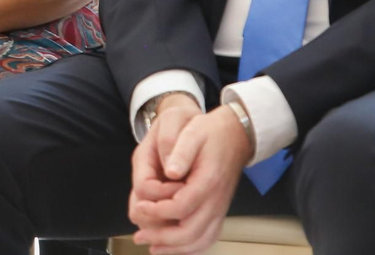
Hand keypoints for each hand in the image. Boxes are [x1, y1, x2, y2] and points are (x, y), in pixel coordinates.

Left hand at [132, 105, 251, 254]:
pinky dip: (190, 247)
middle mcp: (216, 200)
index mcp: (208, 181)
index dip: (158, 211)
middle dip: (162, 238)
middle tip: (140, 236)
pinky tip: (173, 247)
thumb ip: (181, 150)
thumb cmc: (210, 133)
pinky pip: (207, 238)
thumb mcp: (193, 131)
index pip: (181, 207)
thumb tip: (170, 171)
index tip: (140, 206)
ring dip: (175, 248)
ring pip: (200, 240)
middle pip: (190, 232)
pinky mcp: (218, 212)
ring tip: (153, 246)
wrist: (234, 136)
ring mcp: (219, 209)